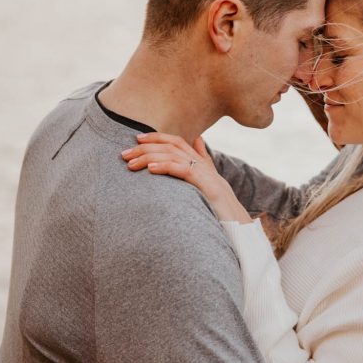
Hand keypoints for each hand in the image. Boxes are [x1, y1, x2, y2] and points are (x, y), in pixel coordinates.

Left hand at [121, 133, 252, 222]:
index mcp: (200, 163)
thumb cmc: (220, 208)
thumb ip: (201, 161)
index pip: (176, 141)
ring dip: (149, 157)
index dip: (157, 137)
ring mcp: (205, 173)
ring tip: (131, 164)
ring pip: (173, 155)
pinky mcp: (206, 184)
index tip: (137, 139)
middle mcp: (202, 164)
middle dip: (146, 147)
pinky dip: (165, 166)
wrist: (238, 224)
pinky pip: (182, 169)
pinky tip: (150, 169)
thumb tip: (197, 140)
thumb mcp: (208, 183)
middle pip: (172, 145)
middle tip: (124, 154)